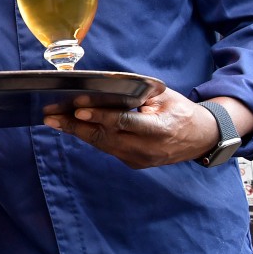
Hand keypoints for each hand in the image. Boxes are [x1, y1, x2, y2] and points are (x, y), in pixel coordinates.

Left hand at [42, 87, 251, 169]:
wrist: (201, 138)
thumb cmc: (181, 111)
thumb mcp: (165, 96)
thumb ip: (137, 95)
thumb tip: (104, 90)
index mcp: (160, 128)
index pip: (124, 122)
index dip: (100, 116)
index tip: (77, 110)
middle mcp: (148, 148)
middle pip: (106, 137)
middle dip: (75, 126)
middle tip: (51, 116)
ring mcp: (140, 159)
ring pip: (103, 145)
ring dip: (77, 132)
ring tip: (54, 120)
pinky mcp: (134, 163)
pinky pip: (108, 148)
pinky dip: (91, 137)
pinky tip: (73, 127)